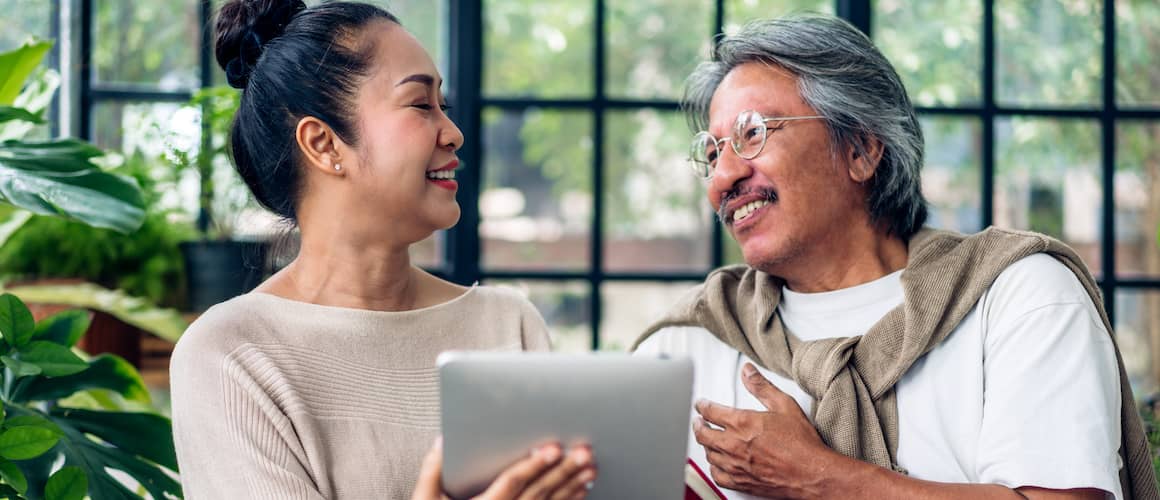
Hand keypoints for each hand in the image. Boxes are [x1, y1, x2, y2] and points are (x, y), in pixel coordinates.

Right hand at [412, 437, 596, 499]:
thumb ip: (432, 471)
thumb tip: (442, 440)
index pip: (512, 483)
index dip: (533, 465)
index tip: (553, 449)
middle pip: (538, 493)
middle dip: (563, 471)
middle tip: (584, 453)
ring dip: (572, 487)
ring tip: (590, 469)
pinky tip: (581, 491)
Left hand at [693, 363, 838, 498]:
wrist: (812, 473)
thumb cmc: (802, 443)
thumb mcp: (784, 405)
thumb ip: (762, 386)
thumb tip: (748, 372)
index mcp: (742, 423)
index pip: (710, 411)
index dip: (702, 406)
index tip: (701, 404)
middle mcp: (734, 445)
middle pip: (703, 434)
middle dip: (698, 424)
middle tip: (698, 421)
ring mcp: (736, 465)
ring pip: (708, 454)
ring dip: (705, 444)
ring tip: (707, 439)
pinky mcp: (741, 482)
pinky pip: (717, 475)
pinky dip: (713, 467)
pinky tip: (716, 463)